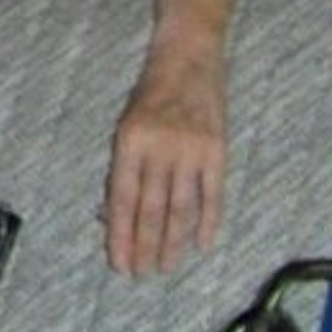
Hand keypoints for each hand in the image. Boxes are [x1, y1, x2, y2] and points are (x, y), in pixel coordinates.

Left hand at [102, 63, 225, 275]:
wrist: (187, 58)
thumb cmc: (148, 96)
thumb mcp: (124, 126)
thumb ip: (123, 168)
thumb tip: (114, 217)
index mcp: (128, 141)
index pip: (122, 199)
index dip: (120, 234)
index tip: (119, 263)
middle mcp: (160, 147)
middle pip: (151, 208)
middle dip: (145, 245)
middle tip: (142, 273)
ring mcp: (191, 149)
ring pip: (181, 207)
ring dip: (173, 241)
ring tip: (166, 266)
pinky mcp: (218, 149)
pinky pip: (213, 194)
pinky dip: (208, 221)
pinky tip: (201, 244)